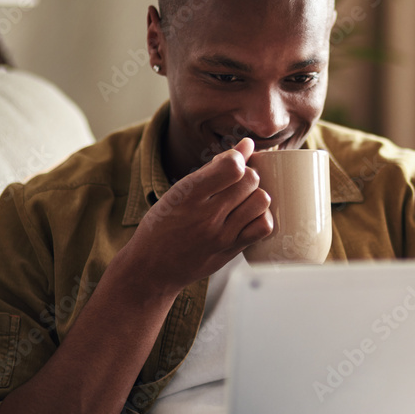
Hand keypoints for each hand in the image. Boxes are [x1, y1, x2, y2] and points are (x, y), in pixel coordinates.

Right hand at [123, 137, 271, 293]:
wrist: (151, 268)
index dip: (238, 158)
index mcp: (188, 195)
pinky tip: (249, 216)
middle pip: (250, 180)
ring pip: (261, 201)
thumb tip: (248, 145)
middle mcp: (206, 215)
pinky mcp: (231, 251)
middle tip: (236, 182)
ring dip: (256, 194)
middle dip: (247, 175)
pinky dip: (261, 217)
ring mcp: (221, 236)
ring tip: (243, 199)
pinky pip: (263, 227)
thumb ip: (214, 167)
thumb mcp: (179, 191)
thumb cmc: (163, 224)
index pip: (232, 166)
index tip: (232, 162)